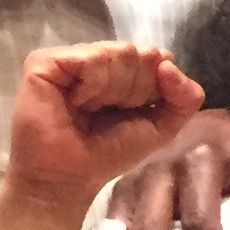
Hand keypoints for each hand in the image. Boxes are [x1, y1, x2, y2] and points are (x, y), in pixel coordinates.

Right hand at [7, 45, 203, 212]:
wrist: (67, 177)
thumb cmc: (109, 152)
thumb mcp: (163, 126)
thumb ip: (185, 97)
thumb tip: (168, 62)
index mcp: (123, 69)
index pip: (158, 57)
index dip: (154, 88)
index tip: (134, 111)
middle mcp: (97, 57)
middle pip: (139, 53)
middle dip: (134, 90)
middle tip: (106, 113)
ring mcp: (70, 57)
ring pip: (119, 53)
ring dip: (113, 90)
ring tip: (89, 109)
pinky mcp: (44, 61)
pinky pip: (90, 58)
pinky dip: (93, 85)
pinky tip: (77, 102)